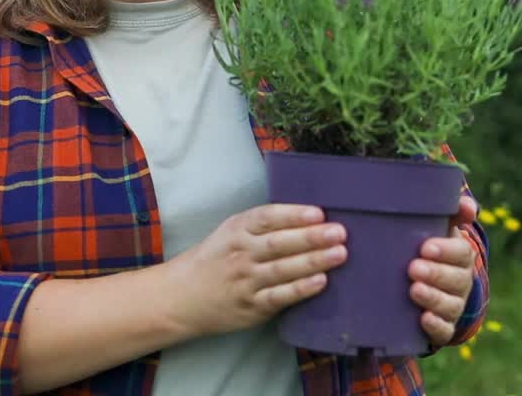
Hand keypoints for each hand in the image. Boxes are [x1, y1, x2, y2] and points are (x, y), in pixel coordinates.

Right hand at [165, 203, 347, 337]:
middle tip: (339, 232)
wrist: (182, 296)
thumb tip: (310, 218)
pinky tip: (320, 282)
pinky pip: (279, 296)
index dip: (294, 215)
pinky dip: (300, 289)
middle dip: (311, 237)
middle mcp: (241, 253)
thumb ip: (263, 225)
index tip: (319, 213)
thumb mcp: (231, 232)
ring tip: (339, 254)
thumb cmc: (216, 258)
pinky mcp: (252, 306)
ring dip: (314, 261)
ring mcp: (246, 281)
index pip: (267, 217)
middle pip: (279, 243)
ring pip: (283, 269)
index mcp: (237, 229)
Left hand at [408, 196, 478, 345]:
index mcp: (460, 255)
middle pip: (456, 279)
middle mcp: (460, 281)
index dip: (446, 251)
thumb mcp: (438, 227)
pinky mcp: (443, 326)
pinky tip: (424, 319)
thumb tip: (468, 205)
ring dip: (433, 298)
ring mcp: (453, 305)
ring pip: (450, 305)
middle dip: (436, 274)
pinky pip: (445, 330)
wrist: (423, 282)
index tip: (425, 247)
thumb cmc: (428, 248)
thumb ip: (452, 212)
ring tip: (414, 290)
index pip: (461, 252)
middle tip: (413, 267)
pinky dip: (436, 325)